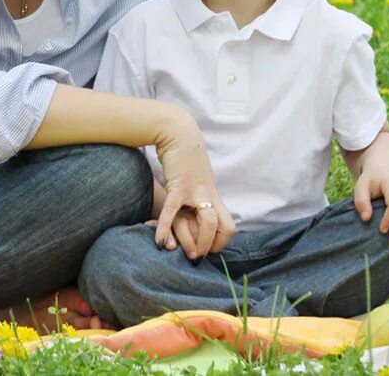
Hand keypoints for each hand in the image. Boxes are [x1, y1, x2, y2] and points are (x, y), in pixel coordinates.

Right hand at [153, 110, 235, 256]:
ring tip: (185, 252)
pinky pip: (172, 212)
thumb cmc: (185, 156)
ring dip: (198, 242)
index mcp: (214, 194)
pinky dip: (165, 229)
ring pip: (207, 223)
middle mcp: (209, 194)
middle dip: (211, 246)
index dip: (220, 242)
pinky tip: (159, 242)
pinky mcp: (178, 186)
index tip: (207, 249)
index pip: (229, 227)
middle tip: (198, 256)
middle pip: (224, 228)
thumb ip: (199, 192)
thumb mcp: (198, 176)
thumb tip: (196, 207)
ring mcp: (196, 191)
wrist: (178, 132)